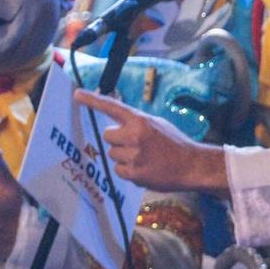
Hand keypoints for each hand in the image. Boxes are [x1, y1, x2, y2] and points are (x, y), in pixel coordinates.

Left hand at [72, 90, 227, 189]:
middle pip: (108, 136)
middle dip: (117, 140)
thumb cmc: (174, 143)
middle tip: (136, 144)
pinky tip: (145, 168)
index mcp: (141, 120)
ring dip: (123, 157)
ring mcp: (134, 155)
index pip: (112, 107)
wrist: (192, 165)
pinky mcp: (134, 173)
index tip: (77, 95)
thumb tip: (115, 124)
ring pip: (112, 154)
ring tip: (144, 157)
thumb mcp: (156, 124)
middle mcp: (135, 135)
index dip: (92, 101)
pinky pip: (119, 170)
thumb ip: (135, 122)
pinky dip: (128, 171)